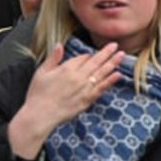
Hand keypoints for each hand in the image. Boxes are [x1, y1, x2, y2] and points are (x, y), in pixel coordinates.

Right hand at [8, 43, 123, 157]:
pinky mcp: (88, 99)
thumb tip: (60, 45)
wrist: (41, 114)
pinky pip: (102, 87)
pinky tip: (118, 75)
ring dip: (113, 63)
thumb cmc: (38, 94)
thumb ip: (53, 58)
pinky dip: (111, 80)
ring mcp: (85, 88)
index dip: (88, 54)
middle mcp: (79, 77)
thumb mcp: (41, 72)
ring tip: (122, 55)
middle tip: (116, 46)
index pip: (82, 58)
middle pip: (95, 62)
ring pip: (102, 73)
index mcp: (66, 69)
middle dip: (106, 53)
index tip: (92, 52)